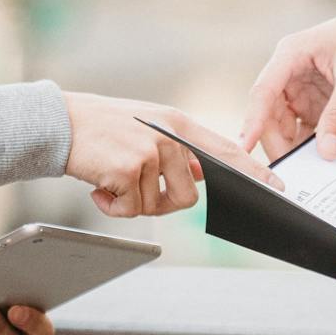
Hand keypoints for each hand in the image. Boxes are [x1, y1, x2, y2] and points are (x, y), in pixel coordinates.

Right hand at [63, 96, 281, 216]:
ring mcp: (151, 152)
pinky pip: (131, 211)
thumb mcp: (146, 127)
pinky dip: (111, 207)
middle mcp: (170, 137)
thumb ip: (176, 148)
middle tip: (132, 186)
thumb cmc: (100, 129)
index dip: (253, 172)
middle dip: (159, 201)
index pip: (226, 151)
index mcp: (178, 124)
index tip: (277, 188)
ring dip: (132, 204)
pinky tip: (98, 185)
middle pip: (189, 196)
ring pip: (158, 206)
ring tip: (112, 180)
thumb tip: (199, 173)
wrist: (59, 123)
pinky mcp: (129, 169)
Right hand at [241, 0, 335, 161]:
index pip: (263, 92)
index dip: (252, 122)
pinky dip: (312, 140)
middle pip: (271, 113)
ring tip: (305, 168)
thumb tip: (326, 151)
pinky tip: (319, 156)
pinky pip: (307, 125)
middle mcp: (291, 71)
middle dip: (277, 140)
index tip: (244, 147)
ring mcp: (304, 86)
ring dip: (294, 144)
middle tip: (288, 169)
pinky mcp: (318, 98)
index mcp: (291, 55)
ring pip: (287, 123)